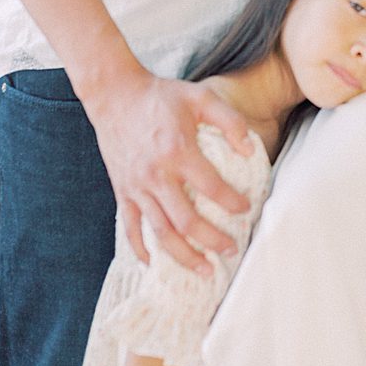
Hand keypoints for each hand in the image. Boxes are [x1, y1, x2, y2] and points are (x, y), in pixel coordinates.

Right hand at [83, 67, 257, 273]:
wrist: (115, 95)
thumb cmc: (162, 96)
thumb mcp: (201, 97)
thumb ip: (230, 120)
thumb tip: (250, 151)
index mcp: (178, 152)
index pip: (211, 187)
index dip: (232, 202)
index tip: (246, 209)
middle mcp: (156, 175)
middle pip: (186, 221)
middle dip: (211, 241)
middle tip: (231, 250)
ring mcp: (137, 187)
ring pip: (161, 232)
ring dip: (183, 255)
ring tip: (204, 269)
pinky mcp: (122, 191)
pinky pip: (130, 228)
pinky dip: (141, 249)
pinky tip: (153, 264)